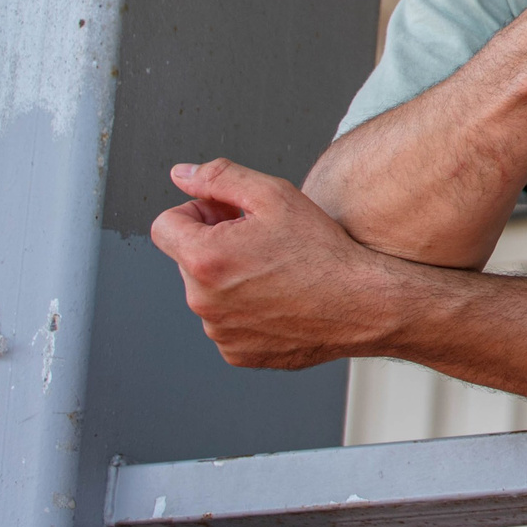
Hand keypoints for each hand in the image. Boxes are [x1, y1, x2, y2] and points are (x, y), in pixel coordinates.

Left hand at [150, 159, 393, 369]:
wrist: (361, 302)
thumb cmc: (322, 251)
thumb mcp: (275, 195)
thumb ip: (220, 178)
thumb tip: (182, 174)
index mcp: (204, 258)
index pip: (165, 226)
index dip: (196, 211)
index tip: (226, 214)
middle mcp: (202, 300)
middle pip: (189, 258)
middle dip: (216, 244)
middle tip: (263, 240)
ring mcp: (218, 331)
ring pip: (209, 292)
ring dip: (231, 278)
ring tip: (277, 270)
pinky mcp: (237, 352)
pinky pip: (228, 323)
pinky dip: (246, 309)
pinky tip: (280, 297)